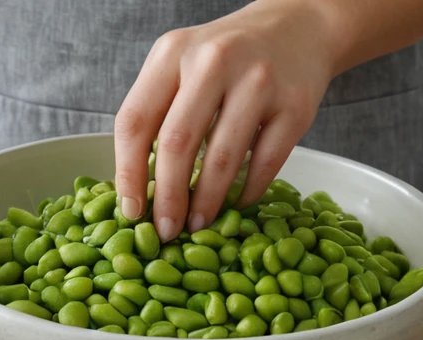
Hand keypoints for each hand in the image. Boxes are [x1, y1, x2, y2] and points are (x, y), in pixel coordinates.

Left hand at [114, 0, 336, 241]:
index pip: (134, 121)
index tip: (131, 211)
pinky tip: (237, 204)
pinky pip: (265, 161)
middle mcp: (213, 61)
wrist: (295, 27)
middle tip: (167, 230)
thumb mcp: (180, 64)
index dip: (127, 173)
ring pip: (222, 158)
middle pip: (176, 143)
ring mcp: (258, 81)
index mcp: (172, 53)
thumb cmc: (224, 59)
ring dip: (207, 202)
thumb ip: (156, 112)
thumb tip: (136, 189)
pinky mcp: (295, 104)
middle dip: (168, 198)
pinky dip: (248, 191)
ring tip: (198, 224)